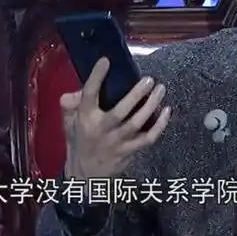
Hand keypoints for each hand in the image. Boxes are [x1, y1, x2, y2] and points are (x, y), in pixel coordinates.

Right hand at [61, 58, 171, 179]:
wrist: (86, 175)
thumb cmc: (80, 141)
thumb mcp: (69, 122)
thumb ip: (70, 105)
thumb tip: (75, 92)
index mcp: (85, 118)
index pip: (89, 95)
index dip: (96, 77)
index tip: (106, 61)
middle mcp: (101, 129)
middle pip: (120, 111)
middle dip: (136, 94)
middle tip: (149, 79)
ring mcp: (117, 142)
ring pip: (137, 123)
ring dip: (151, 106)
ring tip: (161, 89)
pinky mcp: (129, 151)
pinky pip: (148, 138)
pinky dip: (160, 125)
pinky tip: (167, 111)